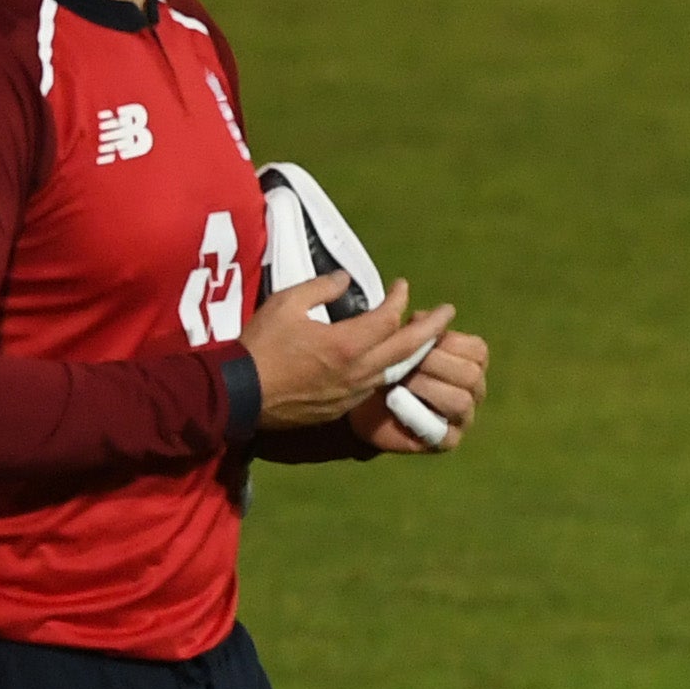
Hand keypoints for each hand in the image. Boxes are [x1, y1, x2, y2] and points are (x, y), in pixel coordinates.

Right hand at [246, 270, 455, 432]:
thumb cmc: (260, 346)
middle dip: (431, 329)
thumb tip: (345, 280)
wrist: (240, 395)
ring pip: (395, 372)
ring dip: (414, 353)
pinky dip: (390, 371)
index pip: (388, 318)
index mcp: (347, 343)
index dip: (399, 298)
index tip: (402, 285)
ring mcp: (352, 393)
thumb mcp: (286, 303)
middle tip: (449, 313)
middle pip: (407, 349)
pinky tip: (392, 363)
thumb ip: (321, 288)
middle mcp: (358, 372)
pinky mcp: (342, 408)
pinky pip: (375, 387)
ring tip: (428, 339)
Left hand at [359, 321, 485, 452]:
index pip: (478, 350)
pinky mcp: (448, 441)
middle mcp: (474, 390)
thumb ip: (420, 326)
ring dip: (427, 388)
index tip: (419, 341)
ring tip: (399, 384)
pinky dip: (419, 417)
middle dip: (434, 365)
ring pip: (461, 401)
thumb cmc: (387, 364)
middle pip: (471, 374)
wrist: (360, 399)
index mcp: (471, 362)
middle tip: (403, 364)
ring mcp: (464, 418)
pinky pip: (445, 432)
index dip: (449, 342)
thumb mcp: (402, 339)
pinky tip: (398, 406)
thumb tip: (437, 313)